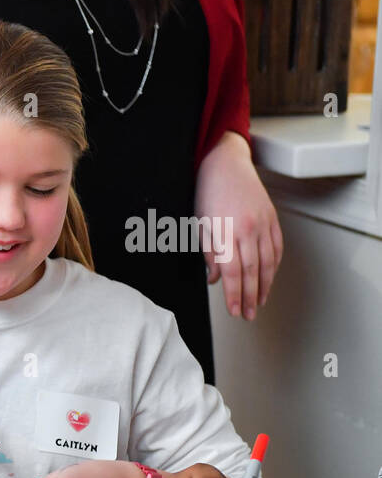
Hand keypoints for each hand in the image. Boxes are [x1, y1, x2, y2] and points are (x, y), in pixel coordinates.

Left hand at [195, 131, 283, 321]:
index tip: (234, 310)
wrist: (224, 163)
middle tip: (248, 314)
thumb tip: (216, 279)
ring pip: (268, 262)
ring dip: (264, 285)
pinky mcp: (272, 218)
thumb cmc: (207, 192)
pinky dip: (274, 265)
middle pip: (252, 271)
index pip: (233, 273)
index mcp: (226, 232)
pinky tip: (269, 277)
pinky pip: (277, 247)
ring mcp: (263, 223)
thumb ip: (209, 254)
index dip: (235, 295)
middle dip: (250, 297)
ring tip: (259, 301)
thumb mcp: (200, 225)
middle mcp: (247, 229)